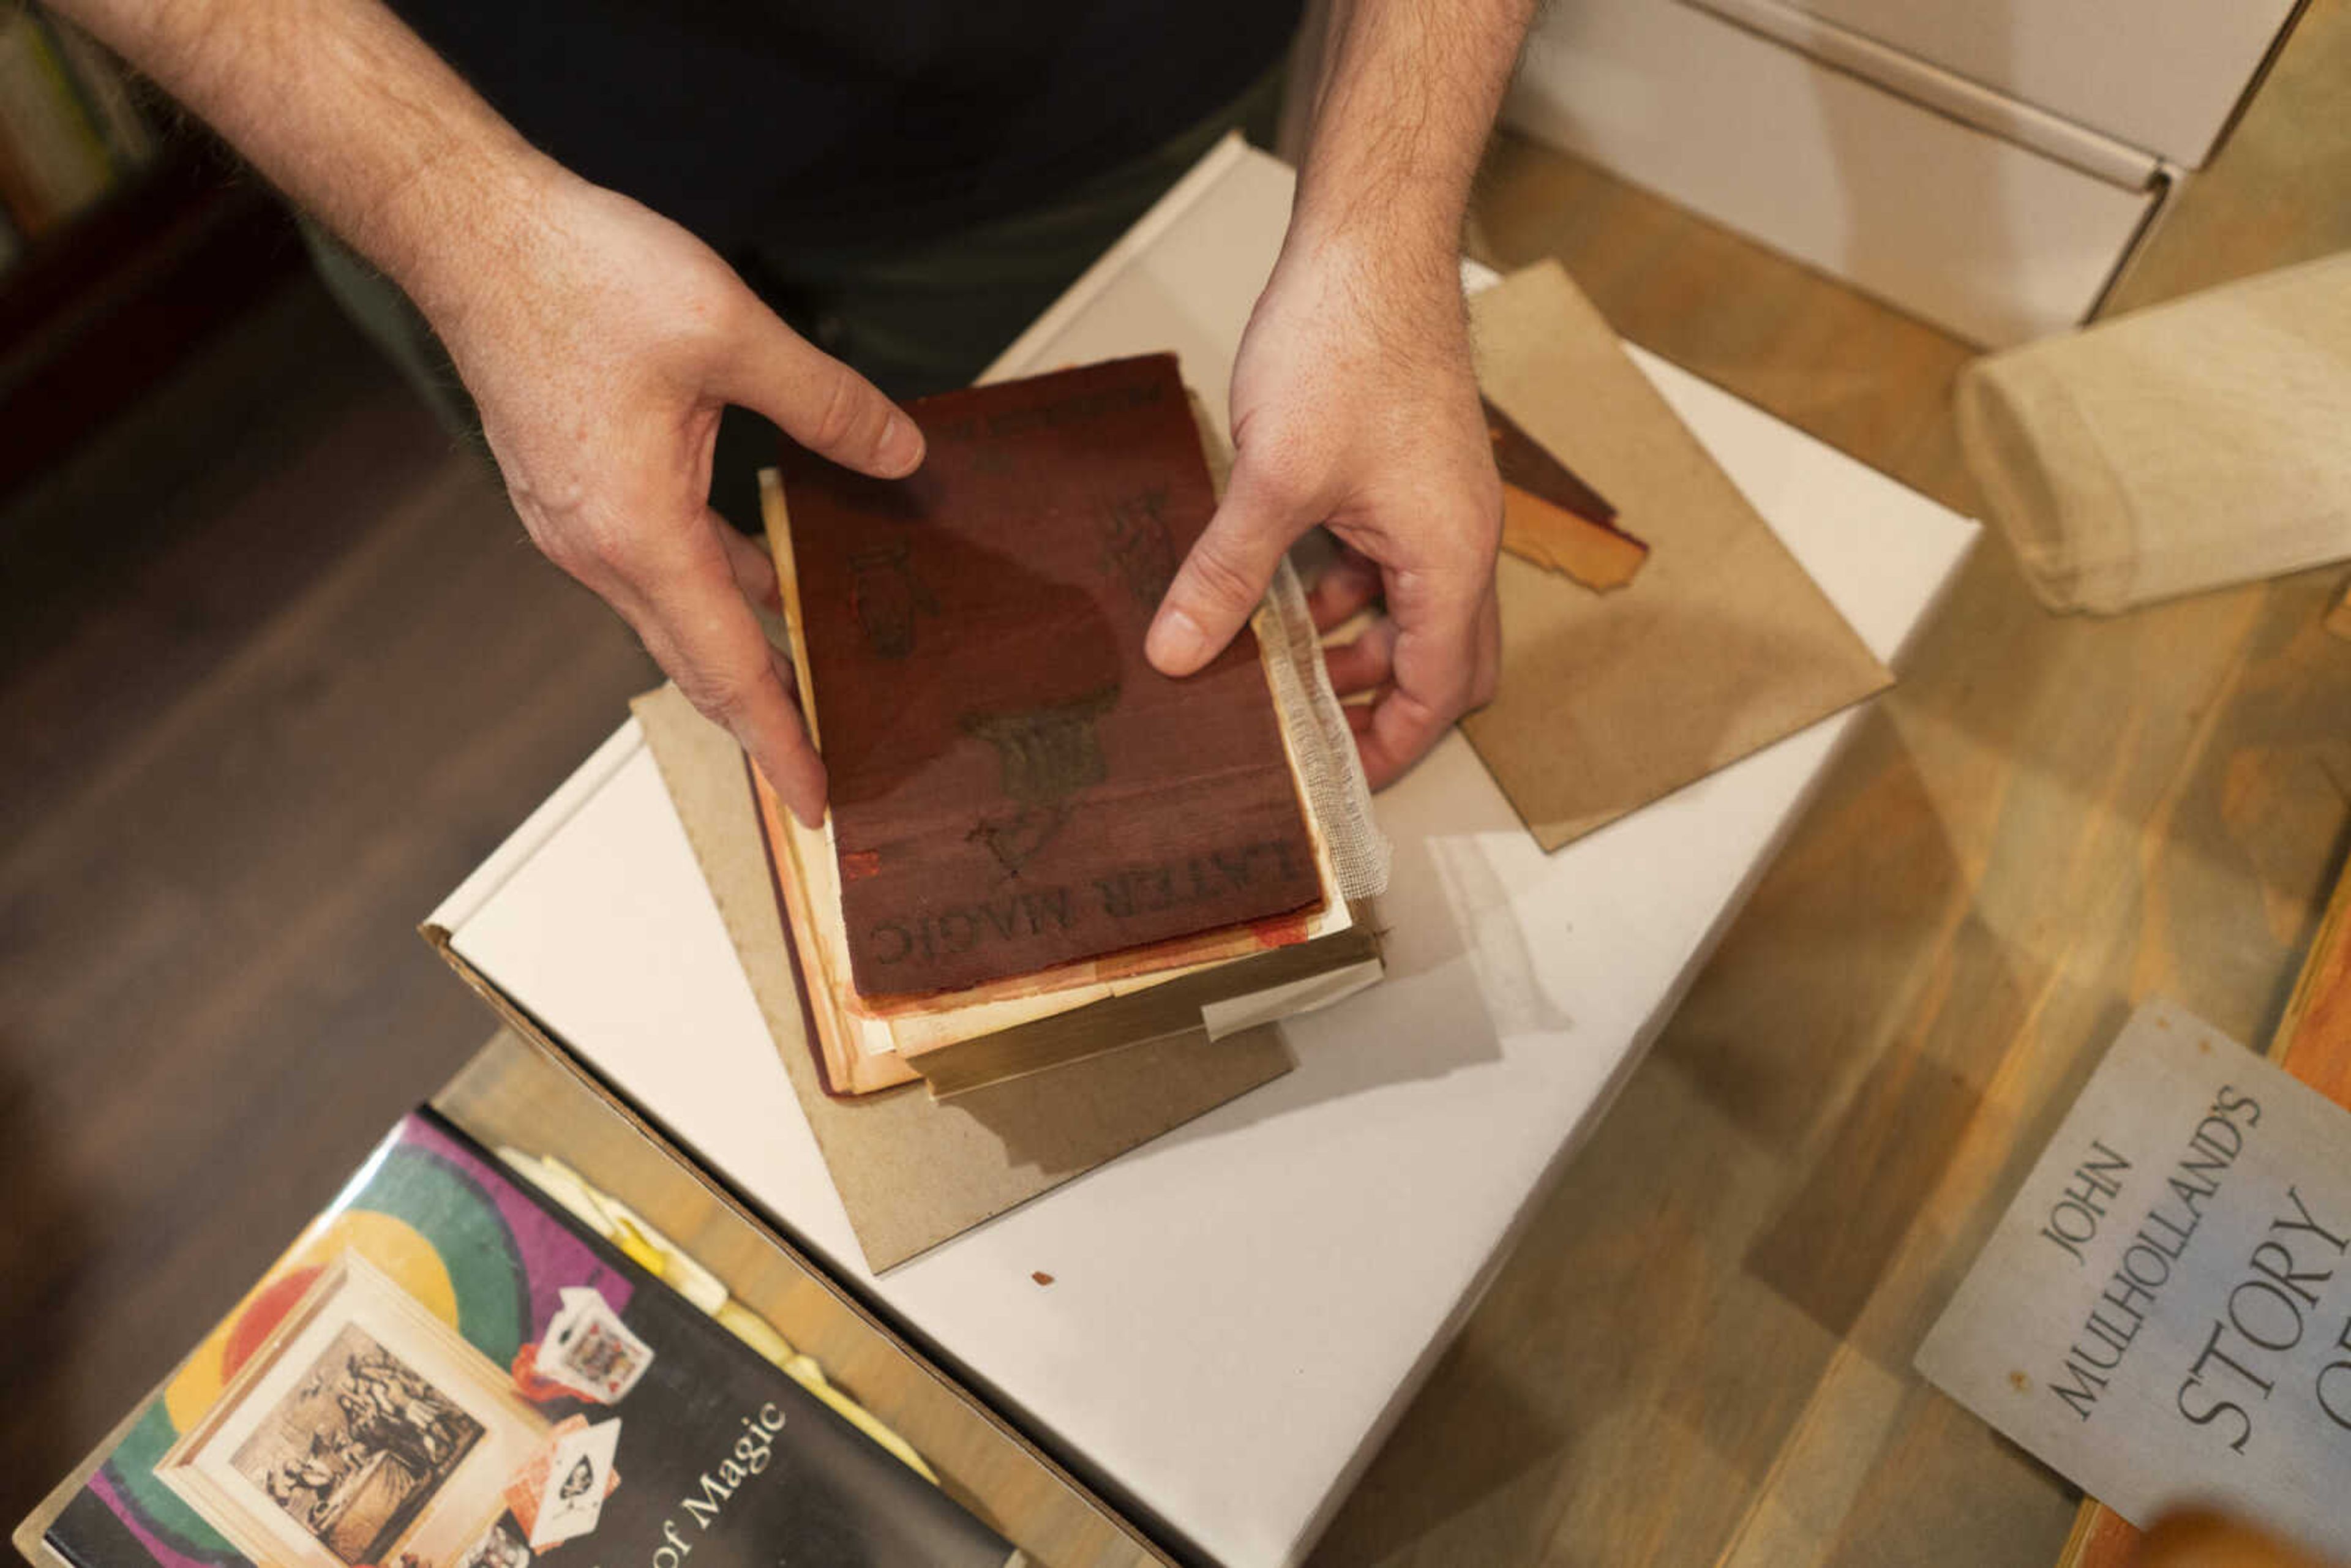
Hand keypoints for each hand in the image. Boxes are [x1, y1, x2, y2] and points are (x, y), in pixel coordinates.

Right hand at [423, 166, 923, 824]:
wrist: (472, 234)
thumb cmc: (583, 278)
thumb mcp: (732, 332)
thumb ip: (827, 404)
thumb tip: (902, 456)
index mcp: (640, 533)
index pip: (729, 668)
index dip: (780, 739)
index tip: (817, 803)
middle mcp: (600, 549)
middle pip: (698, 664)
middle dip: (764, 719)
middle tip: (825, 768)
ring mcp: (578, 525)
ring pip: (676, 616)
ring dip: (740, 651)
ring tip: (809, 681)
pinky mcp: (572, 493)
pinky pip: (656, 568)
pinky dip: (712, 589)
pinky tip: (762, 576)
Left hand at [1144, 236, 1501, 787]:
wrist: (1370, 243)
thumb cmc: (1348, 346)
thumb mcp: (1274, 480)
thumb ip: (1228, 575)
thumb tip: (1179, 655)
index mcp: (1452, 557)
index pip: (1439, 689)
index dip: (1391, 746)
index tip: (1338, 780)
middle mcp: (1460, 538)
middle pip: (1440, 659)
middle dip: (1377, 702)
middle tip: (1307, 730)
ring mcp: (1436, 502)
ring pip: (1407, 608)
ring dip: (1350, 641)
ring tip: (1272, 662)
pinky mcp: (1404, 471)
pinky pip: (1383, 557)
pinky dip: (1338, 586)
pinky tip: (1273, 583)